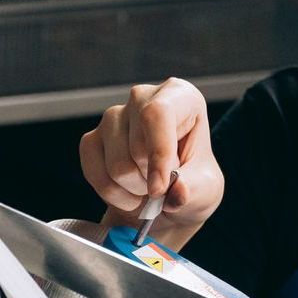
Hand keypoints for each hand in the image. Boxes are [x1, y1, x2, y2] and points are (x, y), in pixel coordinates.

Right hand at [79, 78, 223, 248]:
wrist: (164, 200)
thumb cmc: (191, 183)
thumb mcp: (206, 190)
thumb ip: (194, 190)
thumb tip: (178, 190)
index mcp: (180, 97)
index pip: (158, 114)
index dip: (158, 154)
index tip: (160, 189)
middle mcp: (143, 98)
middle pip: (137, 147)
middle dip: (150, 180)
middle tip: (163, 185)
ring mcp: (113, 117)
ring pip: (117, 167)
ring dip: (134, 190)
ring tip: (147, 187)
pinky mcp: (91, 139)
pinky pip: (95, 174)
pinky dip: (113, 194)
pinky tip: (128, 191)